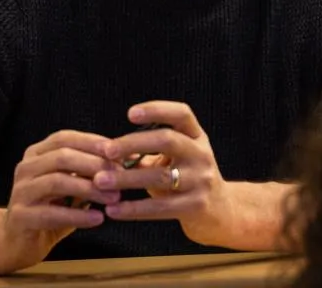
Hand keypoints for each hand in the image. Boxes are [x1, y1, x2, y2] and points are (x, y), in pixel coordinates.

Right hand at [0, 130, 121, 271]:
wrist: (19, 241)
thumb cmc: (52, 208)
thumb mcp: (72, 185)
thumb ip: (90, 171)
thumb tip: (126, 159)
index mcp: (37, 153)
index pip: (65, 138)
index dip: (92, 142)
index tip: (118, 152)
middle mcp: (26, 167)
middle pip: (62, 157)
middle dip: (94, 165)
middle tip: (120, 176)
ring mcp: (20, 191)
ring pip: (57, 182)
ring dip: (89, 189)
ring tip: (114, 198)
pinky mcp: (20, 216)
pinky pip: (52, 213)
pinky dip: (78, 215)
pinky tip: (98, 218)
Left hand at [95, 102, 230, 246]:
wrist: (221, 212)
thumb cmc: (187, 180)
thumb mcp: (176, 159)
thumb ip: (147, 152)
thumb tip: (106, 148)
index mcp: (197, 137)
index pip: (181, 114)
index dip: (157, 110)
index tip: (130, 113)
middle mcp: (202, 154)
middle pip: (168, 140)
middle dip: (134, 143)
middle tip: (106, 151)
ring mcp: (202, 180)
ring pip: (161, 176)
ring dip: (127, 178)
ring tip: (100, 181)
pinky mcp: (196, 206)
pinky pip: (160, 207)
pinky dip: (134, 209)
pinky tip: (113, 210)